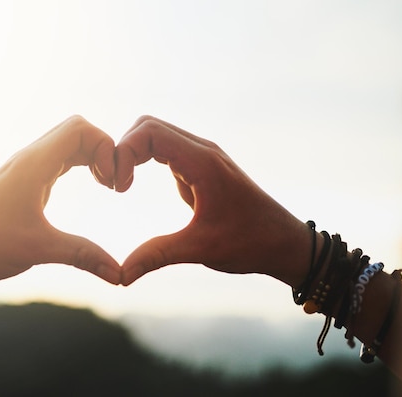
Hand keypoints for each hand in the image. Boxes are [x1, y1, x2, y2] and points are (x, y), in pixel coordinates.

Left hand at [0, 116, 120, 309]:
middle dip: (102, 149)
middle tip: (112, 183)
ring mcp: (24, 171)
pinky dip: (77, 166)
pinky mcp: (21, 184)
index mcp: (33, 164)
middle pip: (75, 131)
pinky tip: (86, 187)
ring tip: (105, 185)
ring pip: (65, 145)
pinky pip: (56, 160)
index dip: (105, 145)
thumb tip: (120, 275)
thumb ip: (84, 256)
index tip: (111, 181)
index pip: (79, 128)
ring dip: (90, 157)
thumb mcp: (40, 249)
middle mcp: (28, 160)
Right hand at [114, 116, 312, 286]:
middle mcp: (202, 151)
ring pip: (155, 134)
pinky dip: (143, 158)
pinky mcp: (200, 167)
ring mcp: (202, 157)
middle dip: (123, 148)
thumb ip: (157, 256)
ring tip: (121, 185)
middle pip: (148, 126)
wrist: (286, 243)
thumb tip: (120, 276)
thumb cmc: (251, 243)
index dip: (124, 151)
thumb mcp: (201, 250)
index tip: (119, 187)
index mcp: (202, 162)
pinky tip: (134, 184)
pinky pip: (164, 149)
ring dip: (132, 152)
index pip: (150, 131)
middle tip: (115, 184)